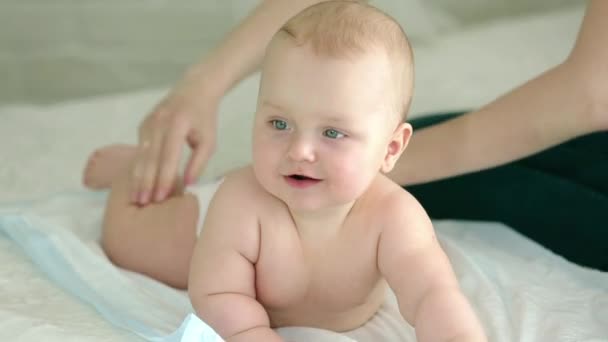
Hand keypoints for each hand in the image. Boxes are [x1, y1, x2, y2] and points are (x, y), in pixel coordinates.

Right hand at [131, 69, 218, 204]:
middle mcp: (159, 122)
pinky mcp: (143, 125)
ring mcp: (148, 122)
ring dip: (138, 177)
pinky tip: (137, 183)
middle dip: (145, 183)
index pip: (168, 157)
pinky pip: (139, 150)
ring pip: (141, 155)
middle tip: (142, 204)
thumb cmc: (205, 118)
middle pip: (150, 158)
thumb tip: (187, 185)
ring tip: (136, 198)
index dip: (163, 179)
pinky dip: (139, 167)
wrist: (194, 89)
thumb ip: (198, 163)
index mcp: (177, 125)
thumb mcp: (208, 140)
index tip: (160, 198)